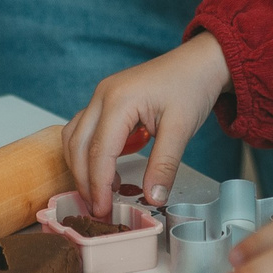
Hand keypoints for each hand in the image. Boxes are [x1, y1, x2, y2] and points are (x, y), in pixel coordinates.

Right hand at [62, 33, 228, 215]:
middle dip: (84, 181)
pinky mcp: (105, 101)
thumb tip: (152, 198)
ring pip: (74, 137)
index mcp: (119, 101)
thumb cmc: (190, 87)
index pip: (99, 152)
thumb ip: (164, 165)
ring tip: (101, 192)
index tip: (104, 211)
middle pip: (78, 146)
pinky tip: (106, 170)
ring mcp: (101, 96)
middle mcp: (102, 96)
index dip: (98, 185)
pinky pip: (84, 129)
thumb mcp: (181, 128)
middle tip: (98, 209)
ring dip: (81, 167)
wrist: (198, 62)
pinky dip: (87, 153)